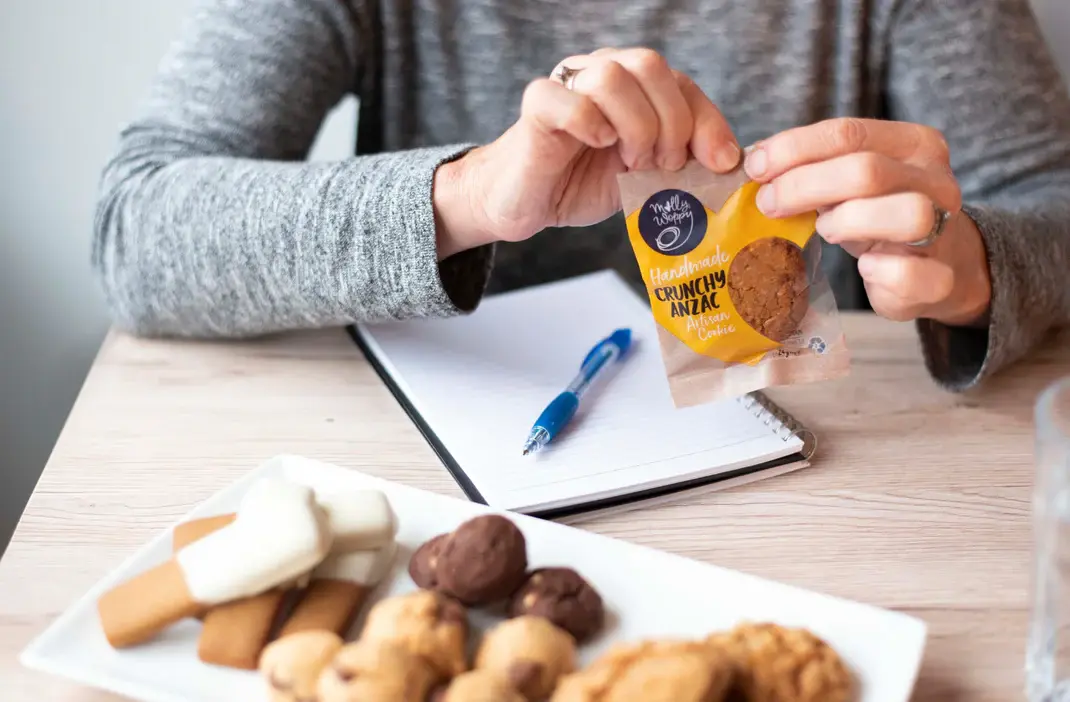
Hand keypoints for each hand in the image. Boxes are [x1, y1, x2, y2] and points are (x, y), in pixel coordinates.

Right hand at [433, 48, 741, 257]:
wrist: (526, 202)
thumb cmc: (583, 183)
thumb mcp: (645, 174)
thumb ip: (682, 160)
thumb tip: (730, 163)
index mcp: (632, 84)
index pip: (681, 84)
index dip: (707, 120)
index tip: (719, 163)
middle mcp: (600, 72)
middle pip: (650, 66)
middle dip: (672, 122)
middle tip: (665, 165)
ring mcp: (567, 84)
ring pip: (612, 76)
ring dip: (635, 125)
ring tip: (632, 162)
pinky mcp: (538, 107)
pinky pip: (567, 100)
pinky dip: (590, 123)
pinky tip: (599, 146)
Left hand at [742, 118, 990, 327]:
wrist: (938, 264)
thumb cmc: (876, 215)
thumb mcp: (846, 182)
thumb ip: (811, 166)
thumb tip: (754, 159)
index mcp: (913, 144)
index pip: (847, 133)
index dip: (793, 149)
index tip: (755, 167)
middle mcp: (935, 180)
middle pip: (867, 171)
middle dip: (804, 186)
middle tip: (769, 204)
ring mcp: (945, 228)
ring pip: (906, 214)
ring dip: (849, 222)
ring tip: (824, 230)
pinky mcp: (940, 278)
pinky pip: (911, 273)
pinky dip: (879, 272)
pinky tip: (863, 268)